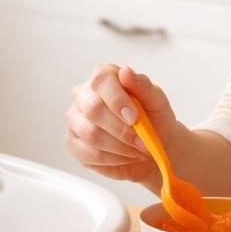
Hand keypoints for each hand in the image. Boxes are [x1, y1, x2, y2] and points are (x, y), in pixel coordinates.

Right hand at [65, 64, 177, 182]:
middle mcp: (84, 95)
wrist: (152, 147)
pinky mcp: (73, 143)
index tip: (135, 118)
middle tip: (142, 142)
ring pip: (90, 134)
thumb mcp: (157, 101)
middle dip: (121, 130)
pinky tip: (125, 157)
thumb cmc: (154, 119)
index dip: (117, 100)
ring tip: (137, 151)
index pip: (101, 80)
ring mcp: (75, 119)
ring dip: (119, 147)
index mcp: (104, 77)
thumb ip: (143, 86)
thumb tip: (125, 72)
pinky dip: (112, 160)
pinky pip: (88, 154)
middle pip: (93, 109)